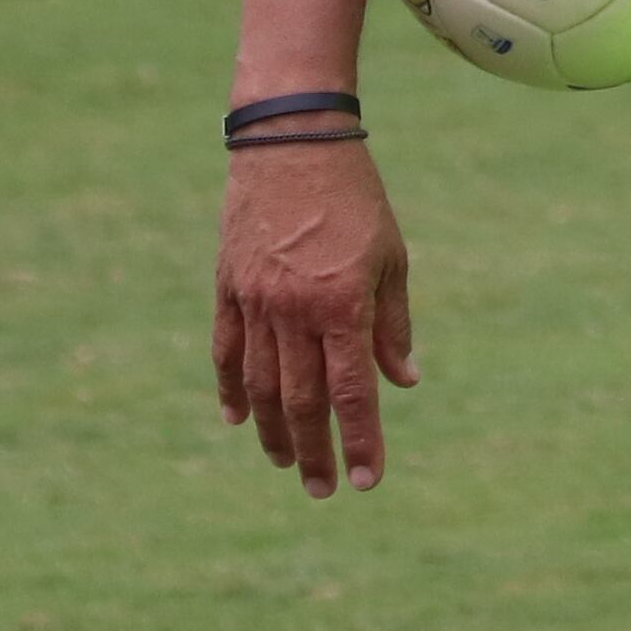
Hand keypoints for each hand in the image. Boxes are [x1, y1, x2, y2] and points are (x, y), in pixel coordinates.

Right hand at [213, 136, 416, 496]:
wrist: (291, 140)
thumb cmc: (355, 198)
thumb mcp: (391, 257)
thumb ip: (393, 324)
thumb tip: (404, 381)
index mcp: (342, 305)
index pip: (352, 392)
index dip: (361, 440)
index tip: (367, 480)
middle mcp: (293, 311)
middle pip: (302, 402)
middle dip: (314, 452)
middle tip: (324, 490)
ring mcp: (254, 301)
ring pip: (261, 386)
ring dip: (273, 431)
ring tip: (286, 462)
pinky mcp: (228, 287)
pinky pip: (226, 352)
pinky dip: (232, 389)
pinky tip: (239, 420)